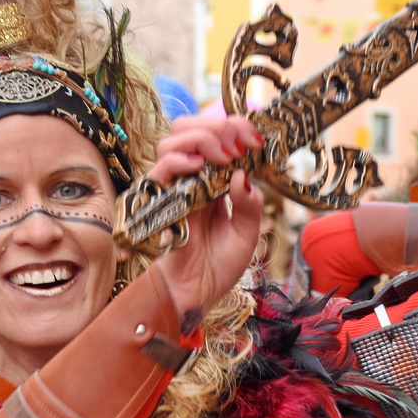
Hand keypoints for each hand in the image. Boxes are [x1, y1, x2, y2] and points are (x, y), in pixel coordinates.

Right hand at [146, 113, 265, 320]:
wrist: (200, 293)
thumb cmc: (220, 264)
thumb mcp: (248, 230)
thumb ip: (250, 202)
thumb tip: (242, 175)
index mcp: (212, 178)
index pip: (214, 134)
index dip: (234, 127)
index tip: (256, 139)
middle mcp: (191, 177)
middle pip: (190, 128)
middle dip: (218, 125)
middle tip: (241, 144)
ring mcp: (175, 187)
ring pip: (172, 141)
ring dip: (201, 138)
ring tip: (225, 156)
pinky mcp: (161, 202)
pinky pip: (160, 170)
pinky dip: (179, 159)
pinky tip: (199, 164)